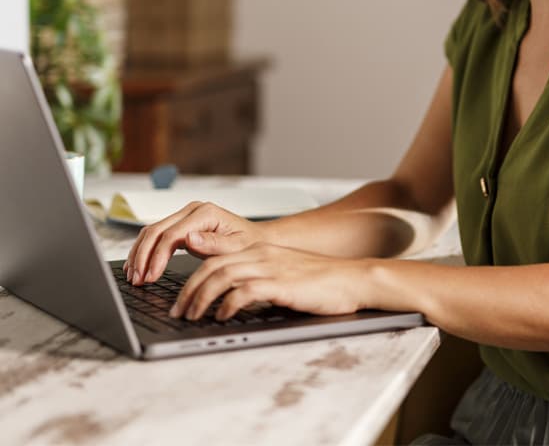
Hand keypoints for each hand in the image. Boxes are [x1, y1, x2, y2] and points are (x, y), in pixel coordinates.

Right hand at [124, 201, 262, 284]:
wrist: (256, 239)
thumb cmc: (249, 244)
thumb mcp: (236, 248)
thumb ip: (213, 244)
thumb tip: (190, 240)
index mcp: (206, 213)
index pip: (172, 234)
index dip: (157, 257)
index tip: (150, 277)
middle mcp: (193, 210)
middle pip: (157, 230)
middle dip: (143, 256)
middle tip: (137, 280)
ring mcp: (186, 215)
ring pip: (152, 231)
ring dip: (139, 254)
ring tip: (134, 277)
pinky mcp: (181, 224)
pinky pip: (157, 235)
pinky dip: (144, 250)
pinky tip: (138, 266)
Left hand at [168, 243, 369, 320]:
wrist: (351, 279)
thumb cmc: (319, 282)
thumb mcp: (282, 274)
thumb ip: (257, 279)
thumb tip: (231, 299)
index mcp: (260, 250)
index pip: (215, 257)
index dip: (192, 278)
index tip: (180, 299)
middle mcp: (262, 254)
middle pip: (212, 266)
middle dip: (189, 290)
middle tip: (177, 311)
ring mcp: (271, 267)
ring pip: (222, 276)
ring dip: (201, 298)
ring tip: (192, 316)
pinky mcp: (281, 283)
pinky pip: (245, 291)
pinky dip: (228, 304)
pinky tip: (222, 317)